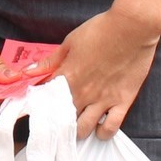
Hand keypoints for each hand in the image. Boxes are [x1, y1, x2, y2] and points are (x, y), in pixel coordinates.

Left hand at [27, 6, 160, 138]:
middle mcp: (83, 93)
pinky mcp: (122, 102)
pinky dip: (103, 133)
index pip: (46, 99)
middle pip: (63, 119)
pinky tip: (99, 128)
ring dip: (77, 130)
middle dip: (58, 122)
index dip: (40, 106)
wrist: (131, 28)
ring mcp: (103, 100)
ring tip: (77, 126)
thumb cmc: (100, 30)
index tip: (38, 109)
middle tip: (57, 120)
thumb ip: (51, 60)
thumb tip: (29, 71)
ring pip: (84, 129)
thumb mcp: (70, 41)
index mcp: (67, 77)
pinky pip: (110, 128)